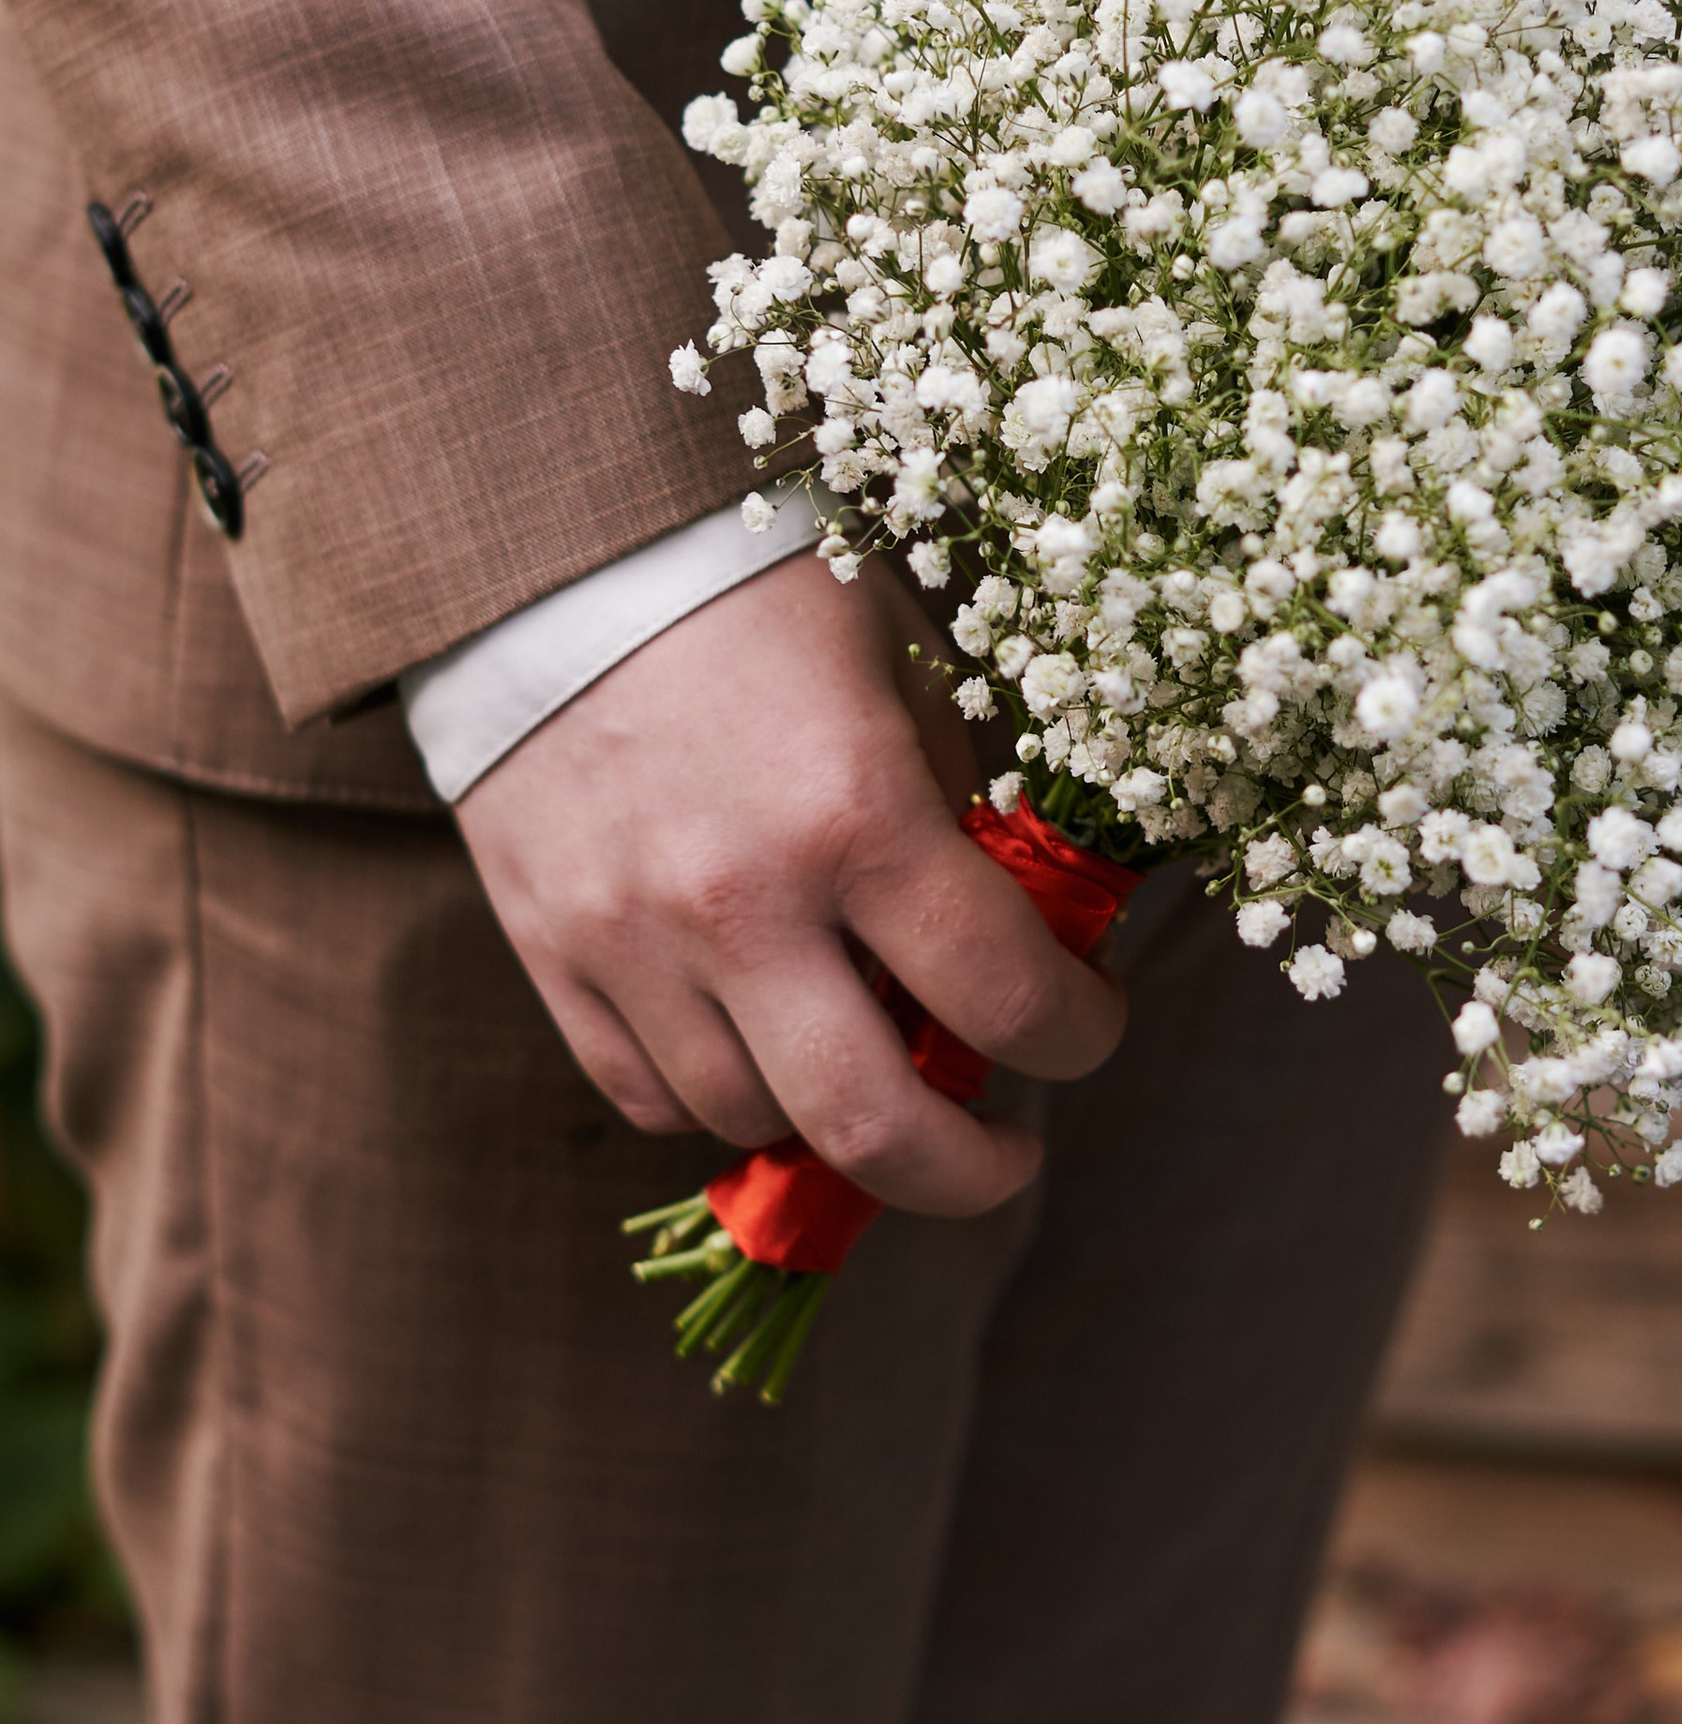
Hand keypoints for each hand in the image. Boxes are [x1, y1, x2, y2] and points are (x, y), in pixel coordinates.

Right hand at [456, 549, 1124, 1215]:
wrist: (555, 551)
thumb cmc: (762, 596)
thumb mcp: (904, 676)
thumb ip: (967, 820)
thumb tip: (1032, 942)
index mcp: (859, 817)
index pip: (1008, 1002)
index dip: (1080, 1036)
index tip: (1089, 1020)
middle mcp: (742, 903)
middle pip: (873, 1131)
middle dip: (970, 1173)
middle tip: (1004, 1151)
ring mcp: (632, 941)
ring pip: (752, 1122)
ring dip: (835, 1117)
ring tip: (872, 1061)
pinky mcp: (551, 952)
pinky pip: (646, 1093)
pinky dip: (722, 1096)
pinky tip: (766, 1048)